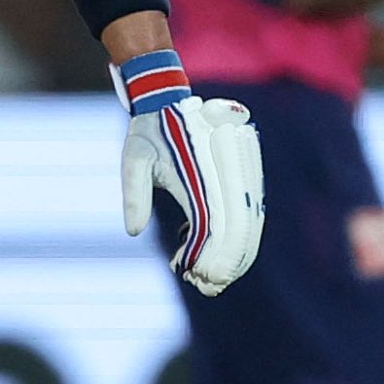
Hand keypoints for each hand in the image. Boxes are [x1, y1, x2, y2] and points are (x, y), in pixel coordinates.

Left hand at [121, 86, 266, 294]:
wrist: (168, 98)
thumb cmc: (148, 132)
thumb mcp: (134, 158)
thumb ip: (134, 193)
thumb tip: (133, 231)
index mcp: (197, 169)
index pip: (210, 221)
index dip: (206, 253)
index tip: (191, 273)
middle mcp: (224, 170)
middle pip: (237, 226)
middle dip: (226, 262)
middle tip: (207, 286)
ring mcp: (239, 170)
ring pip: (250, 220)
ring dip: (238, 253)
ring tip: (216, 278)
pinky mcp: (245, 171)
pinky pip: (251, 209)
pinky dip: (242, 236)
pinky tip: (224, 253)